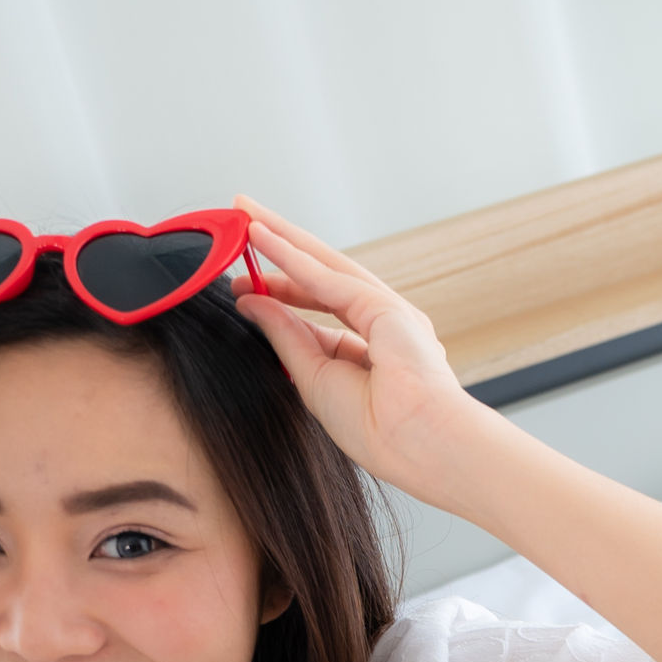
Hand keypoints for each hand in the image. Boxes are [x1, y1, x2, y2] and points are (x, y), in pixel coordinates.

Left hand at [227, 195, 499, 514]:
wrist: (419, 446)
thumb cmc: (380, 431)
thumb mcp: (314, 379)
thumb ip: (287, 337)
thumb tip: (253, 303)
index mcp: (372, 348)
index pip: (319, 308)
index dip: (280, 292)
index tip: (244, 284)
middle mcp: (384, 323)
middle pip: (321, 275)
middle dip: (282, 249)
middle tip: (242, 222)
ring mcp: (390, 313)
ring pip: (326, 266)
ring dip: (285, 238)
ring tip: (247, 215)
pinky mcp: (388, 308)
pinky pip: (329, 278)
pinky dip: (293, 257)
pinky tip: (262, 237)